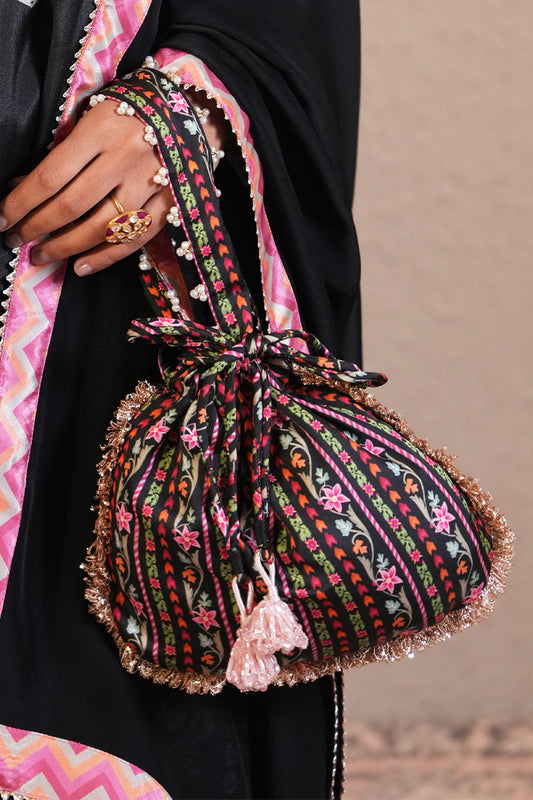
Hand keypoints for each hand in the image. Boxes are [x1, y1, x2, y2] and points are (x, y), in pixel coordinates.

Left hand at [0, 100, 174, 275]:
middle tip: (15, 240)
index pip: (50, 175)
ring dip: (65, 247)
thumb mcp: (92, 114)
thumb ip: (62, 149)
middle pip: (72, 205)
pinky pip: (134, 239)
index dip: (21, 202)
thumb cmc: (130, 110)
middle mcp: (126, 158)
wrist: (190, 111)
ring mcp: (151, 185)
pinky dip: (105, 258)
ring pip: (101, 228)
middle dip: (37, 228)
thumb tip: (22, 185)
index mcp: (101, 129)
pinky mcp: (170, 204)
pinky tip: (79, 267)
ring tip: (42, 255)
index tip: (1, 219)